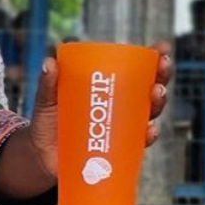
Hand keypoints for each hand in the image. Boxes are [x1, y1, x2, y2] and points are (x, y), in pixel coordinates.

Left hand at [27, 40, 173, 177]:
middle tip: (162, 65)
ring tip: (156, 92)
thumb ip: (48, 84)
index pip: (135, 71)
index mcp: (107, 89)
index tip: (163, 47)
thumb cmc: (48, 123)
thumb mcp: (47, 100)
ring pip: (149, 113)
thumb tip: (50, 61)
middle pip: (148, 90)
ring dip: (157, 102)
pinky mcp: (119, 150)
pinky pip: (139, 143)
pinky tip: (150, 130)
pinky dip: (147, 136)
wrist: (42, 157)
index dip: (153, 59)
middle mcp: (120, 107)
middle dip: (161, 77)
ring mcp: (121, 129)